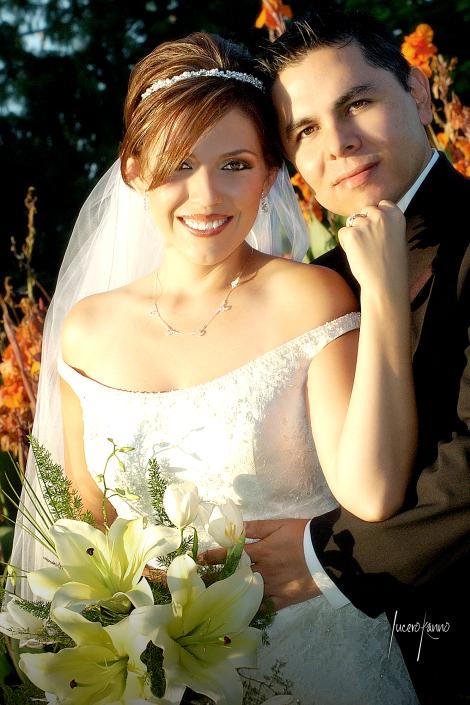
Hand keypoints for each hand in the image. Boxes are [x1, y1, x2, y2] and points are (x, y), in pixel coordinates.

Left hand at [199, 518, 320, 609]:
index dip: (214, 556)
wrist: (329, 553)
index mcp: (261, 551)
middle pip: (236, 576)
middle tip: (199, 585)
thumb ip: (257, 527)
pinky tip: (241, 615)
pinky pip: (266, 607)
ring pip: (248, 594)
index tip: (198, 559)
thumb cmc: (303, 535)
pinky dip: (254, 611)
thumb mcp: (279, 525)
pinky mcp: (286, 599)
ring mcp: (274, 587)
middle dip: (217, 579)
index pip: (232, 554)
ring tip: (213, 600)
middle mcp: (264, 571)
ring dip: (231, 596)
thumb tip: (236, 527)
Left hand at [339, 201, 407, 297]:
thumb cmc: (391, 265)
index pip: (382, 204)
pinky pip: (343, 232)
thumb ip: (385, 225)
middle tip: (370, 245)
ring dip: (354, 234)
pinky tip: (356, 254)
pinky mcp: (352, 234)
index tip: (379, 231)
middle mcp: (382, 216)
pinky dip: (346, 243)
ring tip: (365, 252)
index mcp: (396, 215)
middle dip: (363, 223)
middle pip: (365, 210)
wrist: (385, 283)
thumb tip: (368, 216)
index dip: (377, 216)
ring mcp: (366, 224)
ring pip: (352, 221)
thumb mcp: (396, 238)